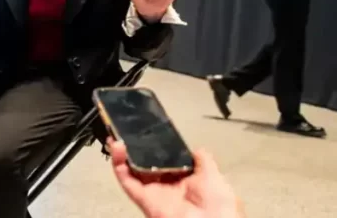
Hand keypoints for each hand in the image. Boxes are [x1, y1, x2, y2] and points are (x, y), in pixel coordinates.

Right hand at [109, 139, 242, 217]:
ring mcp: (153, 192)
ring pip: (131, 171)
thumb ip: (203, 160)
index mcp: (182, 180)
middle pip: (142, 163)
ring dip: (122, 154)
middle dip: (132, 148)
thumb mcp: (214, 174)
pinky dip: (119, 165)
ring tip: (117, 137)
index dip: (151, 147)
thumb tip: (197, 148)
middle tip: (125, 132)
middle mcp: (165, 186)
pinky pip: (127, 181)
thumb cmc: (219, 205)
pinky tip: (117, 150)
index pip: (161, 159)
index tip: (145, 133)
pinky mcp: (144, 199)